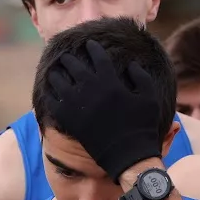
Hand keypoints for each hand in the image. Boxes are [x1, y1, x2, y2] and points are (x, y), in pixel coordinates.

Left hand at [42, 39, 163, 181]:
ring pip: (59, 81)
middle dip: (69, 59)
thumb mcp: (150, 97)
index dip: (93, 48)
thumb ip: (141, 77)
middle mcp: (90, 89)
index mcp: (110, 81)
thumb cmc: (142, 126)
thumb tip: (131, 64)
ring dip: (56, 74)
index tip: (89, 44)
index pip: (97, 56)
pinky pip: (53, 102)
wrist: (127, 155)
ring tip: (54, 71)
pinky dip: (49, 95)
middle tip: (65, 56)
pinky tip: (49, 92)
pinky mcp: (69, 120)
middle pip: (73, 66)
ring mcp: (77, 104)